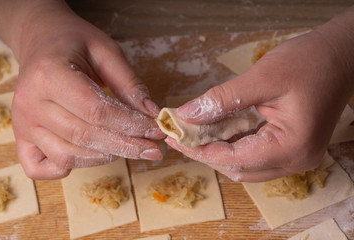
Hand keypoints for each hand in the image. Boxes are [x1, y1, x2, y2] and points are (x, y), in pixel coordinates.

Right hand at [7, 2, 163, 178]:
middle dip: (126, 146)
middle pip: (85, 137)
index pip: (97, 111)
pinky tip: (89, 155)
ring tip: (129, 147)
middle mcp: (30, 103)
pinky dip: (67, 168)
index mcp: (50, 74)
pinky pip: (42, 168)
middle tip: (153, 149)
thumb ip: (129, 82)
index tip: (156, 130)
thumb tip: (151, 114)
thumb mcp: (106, 50)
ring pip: (68, 155)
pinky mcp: (20, 137)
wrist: (41, 41)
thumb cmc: (74, 43)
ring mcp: (22, 124)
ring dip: (106, 156)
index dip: (131, 125)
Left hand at [166, 27, 353, 181]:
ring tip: (194, 133)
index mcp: (291, 146)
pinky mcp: (291, 148)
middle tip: (181, 135)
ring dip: (218, 150)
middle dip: (206, 153)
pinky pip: (255, 155)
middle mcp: (295, 160)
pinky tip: (216, 130)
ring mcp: (295, 157)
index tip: (175, 138)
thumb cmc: (308, 62)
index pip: (234, 159)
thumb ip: (222, 99)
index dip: (201, 150)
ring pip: (245, 165)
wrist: (340, 56)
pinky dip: (233, 144)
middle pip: (239, 168)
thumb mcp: (262, 77)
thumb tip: (187, 114)